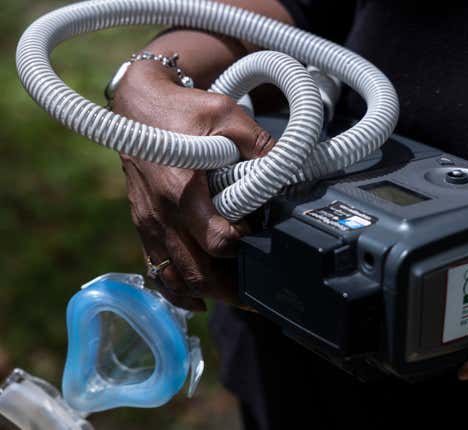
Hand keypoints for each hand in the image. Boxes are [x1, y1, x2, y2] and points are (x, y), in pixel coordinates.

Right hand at [113, 60, 274, 310]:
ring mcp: (148, 223)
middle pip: (197, 274)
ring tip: (238, 297)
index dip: (243, 248)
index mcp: (182, 190)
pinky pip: (156, 270)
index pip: (217, 241)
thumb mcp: (227, 116)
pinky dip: (178, 289)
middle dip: (231, 289)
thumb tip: (290, 168)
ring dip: (208, 293)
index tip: (261, 238)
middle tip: (260, 292)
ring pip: (176, 279)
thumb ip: (259, 145)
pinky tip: (199, 299)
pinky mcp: (142, 224)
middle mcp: (161, 214)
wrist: (137, 105)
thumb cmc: (183, 110)